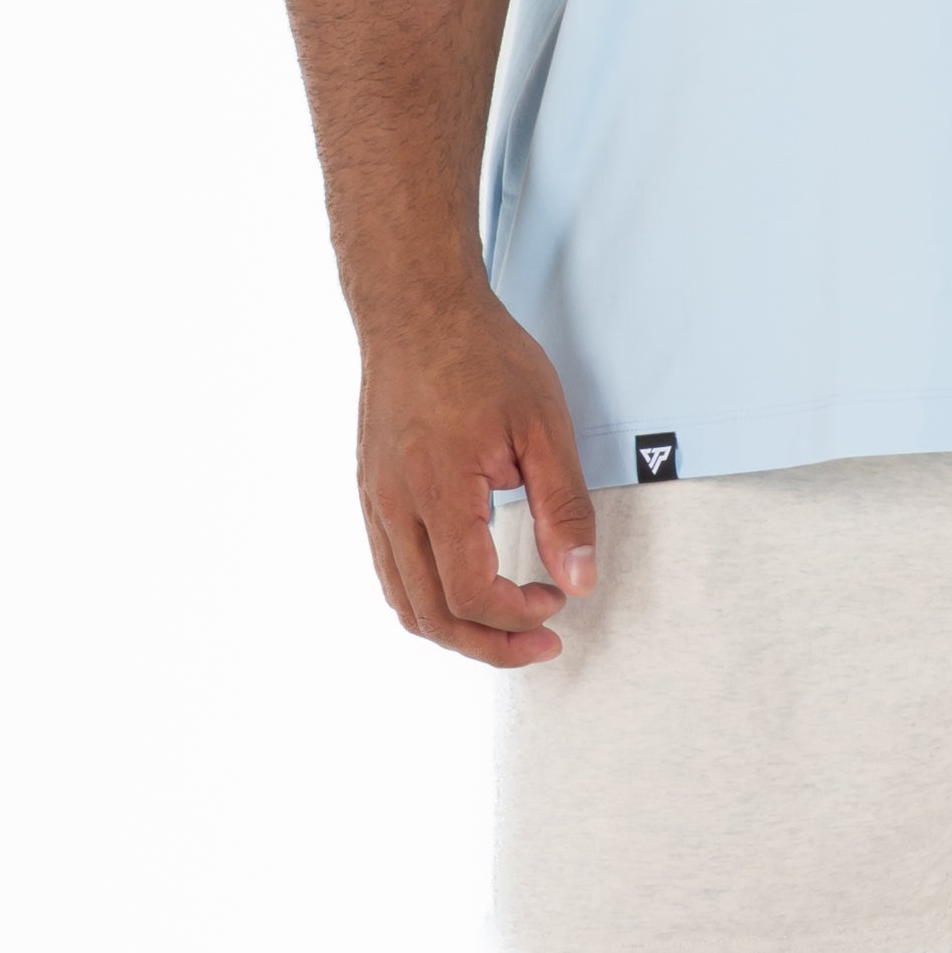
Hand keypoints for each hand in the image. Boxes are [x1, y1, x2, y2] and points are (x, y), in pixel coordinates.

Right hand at [351, 285, 601, 668]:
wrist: (416, 308)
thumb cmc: (481, 354)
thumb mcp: (544, 425)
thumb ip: (564, 508)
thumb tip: (580, 579)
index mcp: (438, 489)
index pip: (470, 593)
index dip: (518, 616)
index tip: (558, 601)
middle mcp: (394, 505)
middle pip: (432, 615)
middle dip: (492, 644)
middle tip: (543, 640)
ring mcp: (375, 503)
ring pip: (404, 603)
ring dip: (458, 631)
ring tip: (509, 627)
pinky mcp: (371, 495)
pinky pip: (391, 572)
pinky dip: (430, 601)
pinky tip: (469, 592)